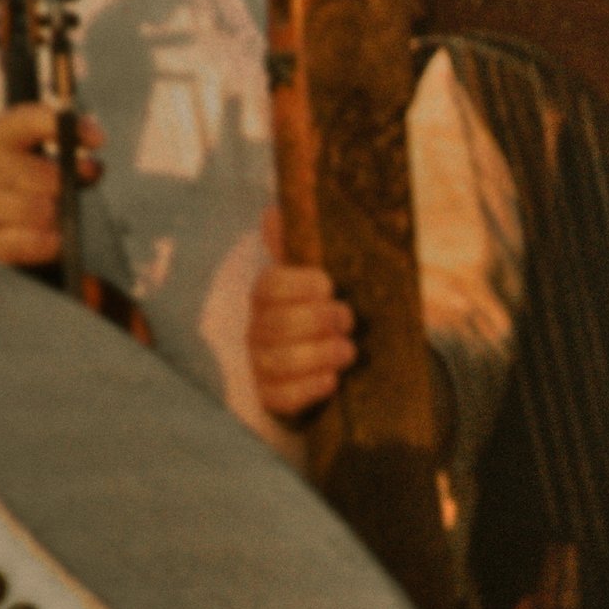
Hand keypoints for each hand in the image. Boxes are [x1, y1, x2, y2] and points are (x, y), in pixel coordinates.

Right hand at [0, 104, 96, 270]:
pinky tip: (50, 236)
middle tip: (77, 181)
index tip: (97, 139)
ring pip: (45, 213)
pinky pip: (35, 245)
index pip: (34, 120)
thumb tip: (94, 168)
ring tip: (53, 211)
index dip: (71, 128)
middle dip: (70, 182)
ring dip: (59, 214)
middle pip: (50, 178)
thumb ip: (44, 145)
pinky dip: (50, 242)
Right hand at [250, 257, 357, 417]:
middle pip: (274, 324)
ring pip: (277, 361)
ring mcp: (262, 364)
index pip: (269, 285)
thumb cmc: (337, 310)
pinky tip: (333, 380)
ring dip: (318, 354)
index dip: (299, 285)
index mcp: (270, 294)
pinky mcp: (273, 397)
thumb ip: (304, 244)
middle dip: (317, 321)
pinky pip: (280, 397)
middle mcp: (259, 328)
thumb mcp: (331, 275)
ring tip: (348, 350)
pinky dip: (309, 388)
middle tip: (348, 320)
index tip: (330, 285)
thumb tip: (272, 211)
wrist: (349, 361)